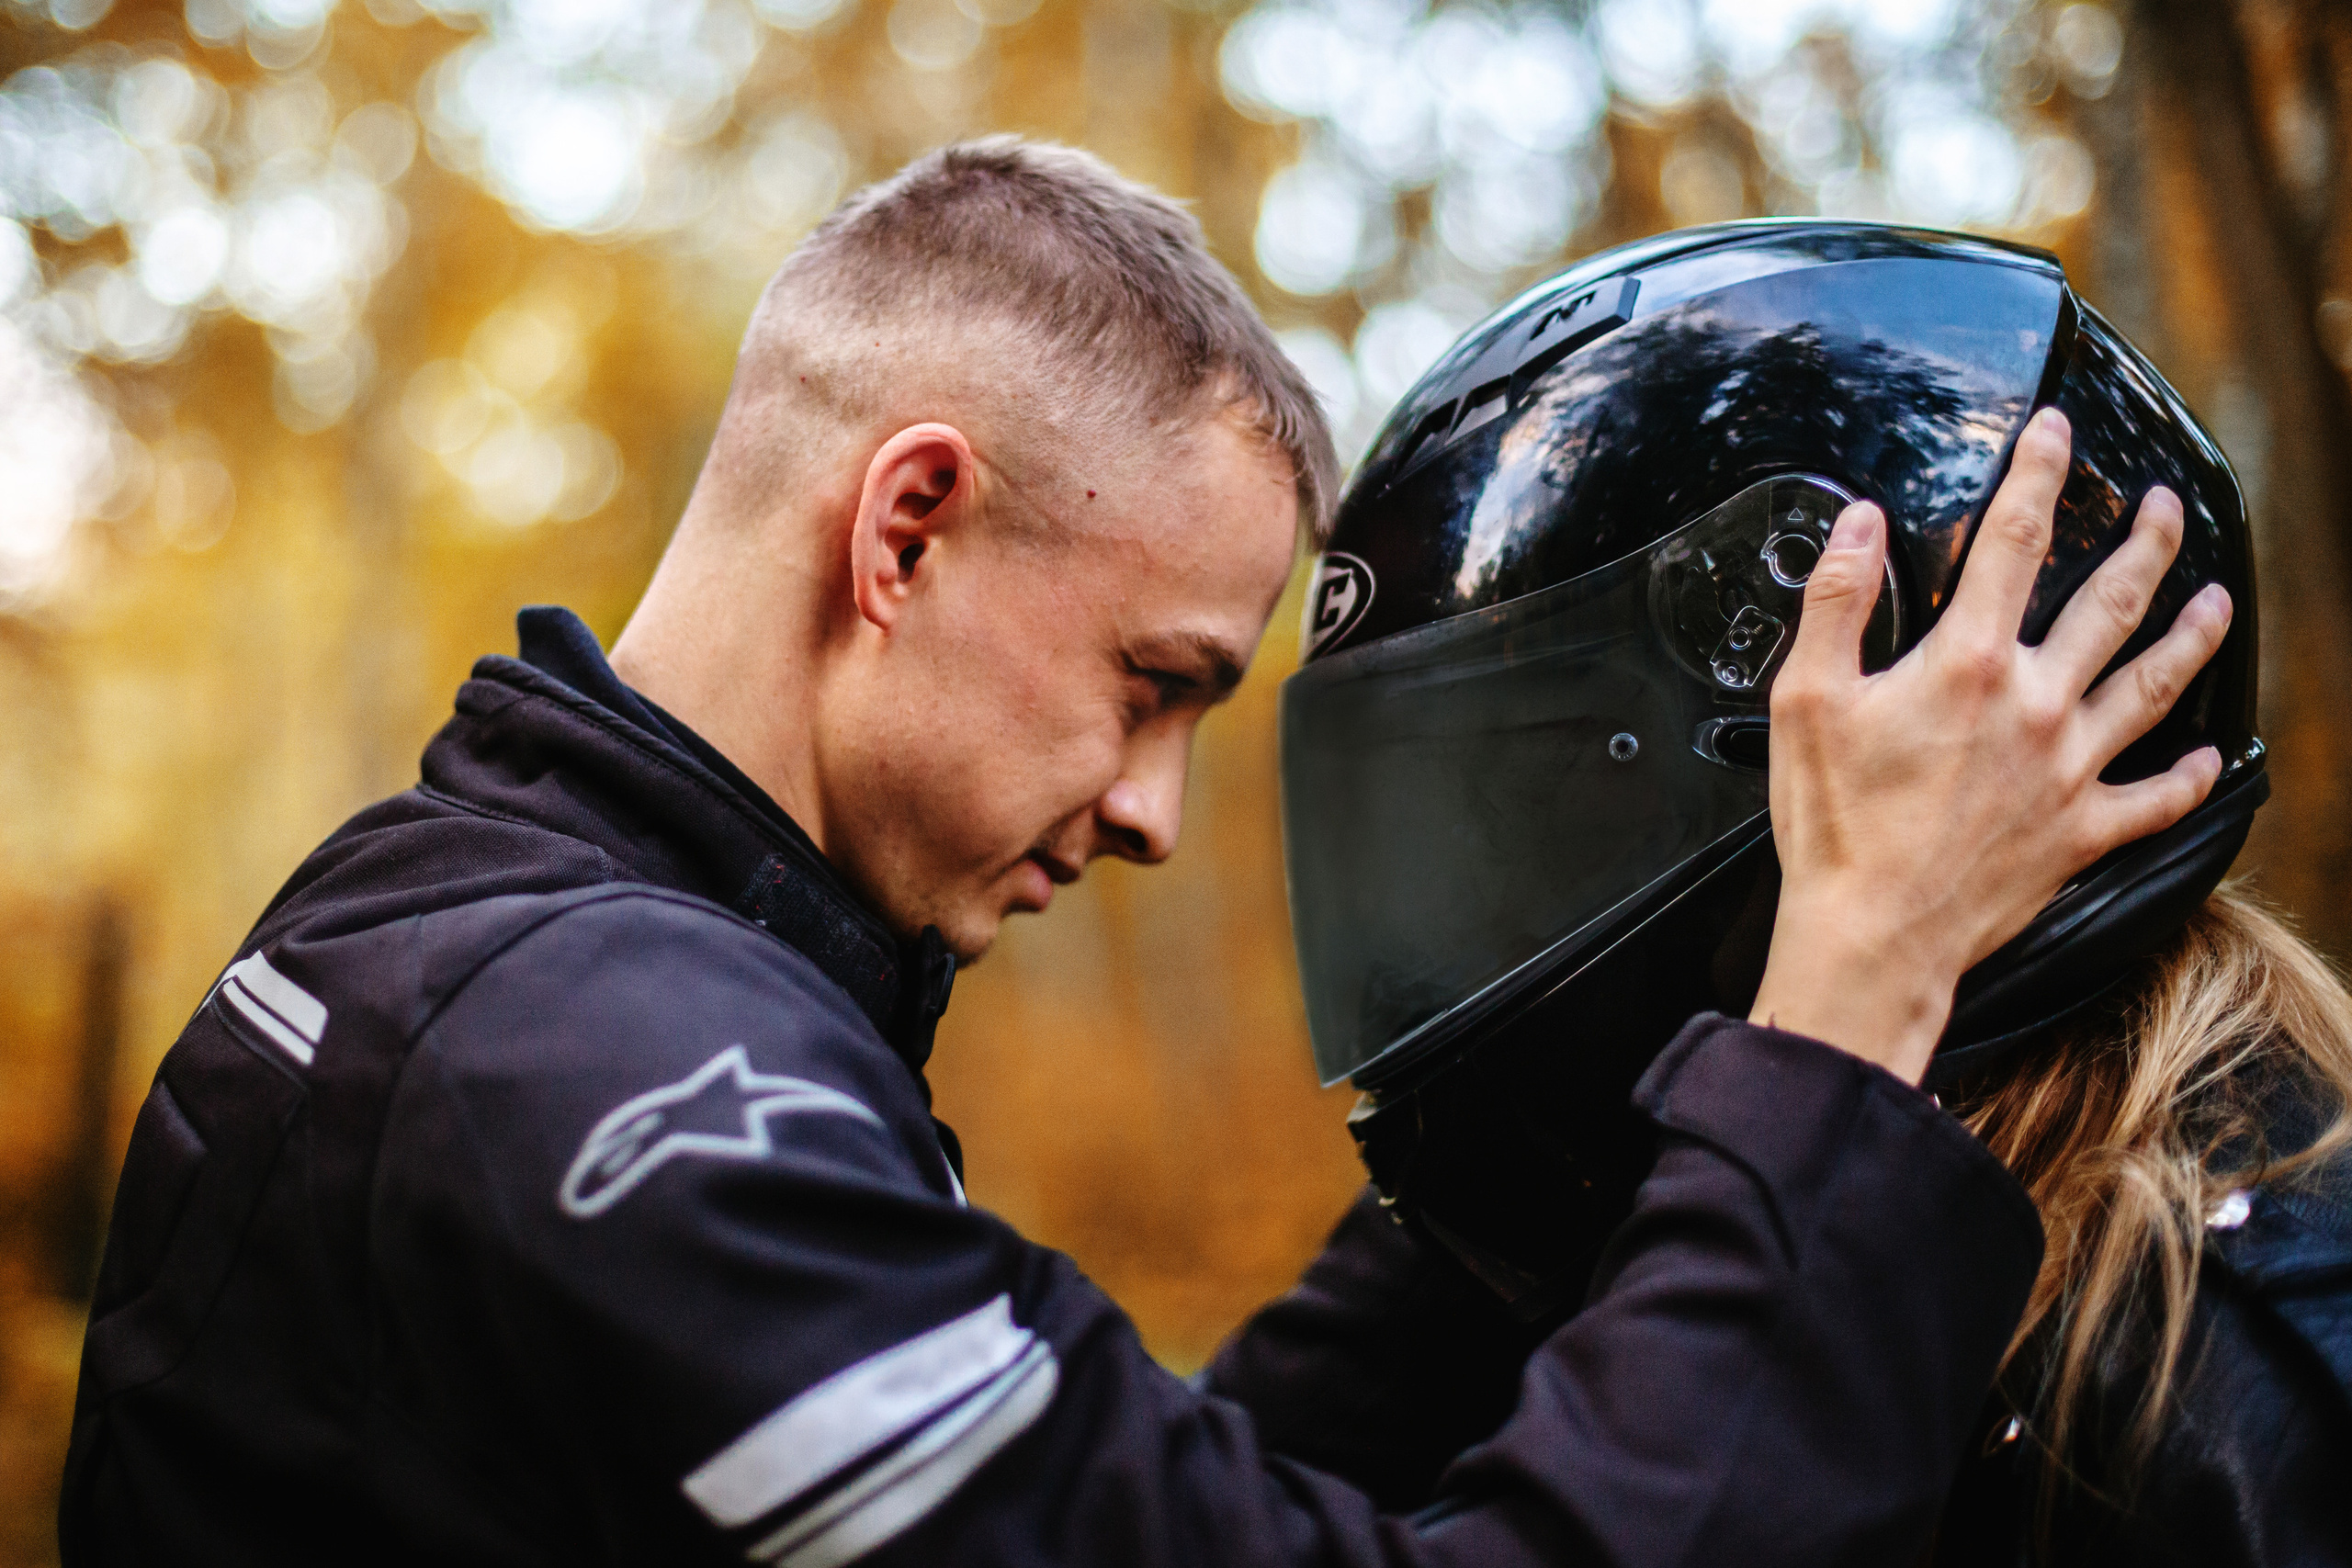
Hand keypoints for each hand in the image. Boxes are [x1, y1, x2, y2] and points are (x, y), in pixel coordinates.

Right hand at [1749, 407, 2232, 1083]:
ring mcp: (2068, 770)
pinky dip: (2188, 778)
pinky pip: (2155, 800)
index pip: (2013, 540)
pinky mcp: (2081, 833)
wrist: (1873, 935)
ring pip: (2153, 687)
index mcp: (1968, 664)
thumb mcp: (1805, 699)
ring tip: (2218, 602)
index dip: (2038, 472)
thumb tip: (1861, 526)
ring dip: (2192, 638)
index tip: (2055, 431)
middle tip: (2168, 507)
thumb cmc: (1833, 824)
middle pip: (2113, 602)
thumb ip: (1836, 601)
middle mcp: (2035, 706)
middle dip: (2148, 542)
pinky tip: (2210, 759)